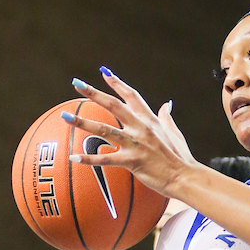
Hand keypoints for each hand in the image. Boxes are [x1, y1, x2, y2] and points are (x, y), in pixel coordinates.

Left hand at [63, 71, 199, 198]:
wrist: (184, 177)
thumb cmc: (180, 157)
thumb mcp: (174, 133)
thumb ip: (167, 117)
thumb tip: (167, 104)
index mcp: (150, 119)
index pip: (131, 95)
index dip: (117, 83)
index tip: (103, 72)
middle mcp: (141, 127)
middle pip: (113, 105)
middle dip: (93, 93)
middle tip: (76, 84)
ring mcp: (136, 144)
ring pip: (104, 130)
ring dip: (82, 122)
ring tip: (65, 116)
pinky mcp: (132, 161)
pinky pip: (106, 159)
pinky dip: (89, 158)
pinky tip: (73, 157)